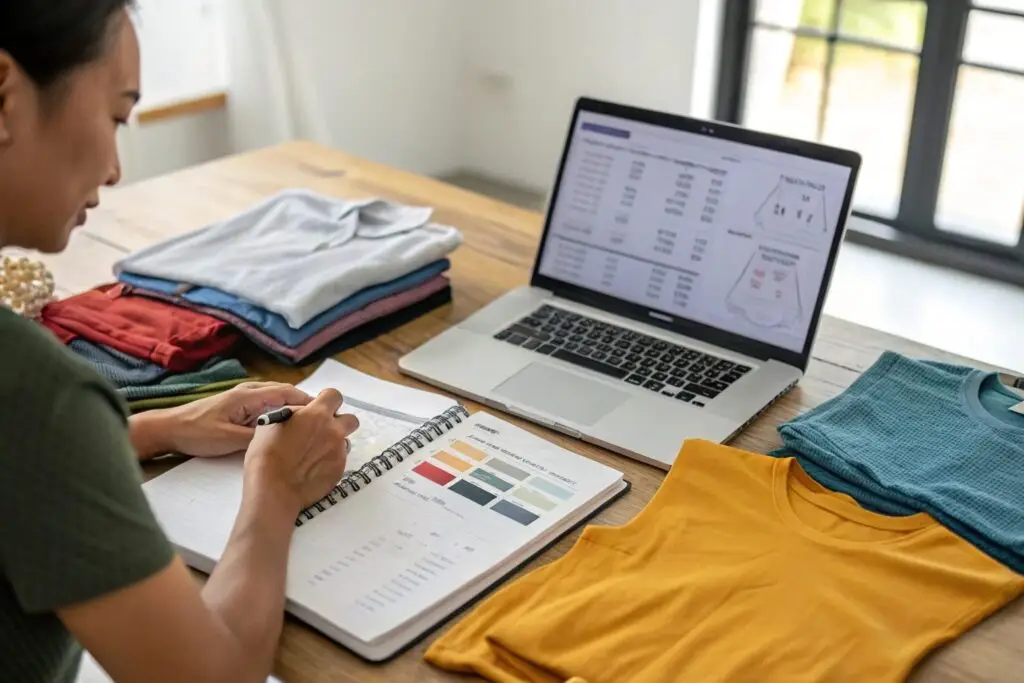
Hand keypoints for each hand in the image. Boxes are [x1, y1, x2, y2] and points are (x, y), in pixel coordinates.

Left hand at [149, 382, 315, 458]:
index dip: (307, 401)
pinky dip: (279, 412)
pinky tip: (284, 427)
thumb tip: (283, 438)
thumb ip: (257, 437)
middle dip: (304, 404)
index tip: (324, 412)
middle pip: (284, 393)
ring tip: (307, 424)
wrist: (168, 429)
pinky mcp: (238, 407)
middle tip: (321, 419)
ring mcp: (242, 398)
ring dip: (292, 408)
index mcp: (248, 396)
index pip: (286, 392)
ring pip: (275, 399)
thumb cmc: (196, 432)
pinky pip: (266, 406)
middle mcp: (248, 392)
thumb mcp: (228, 439)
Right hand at [244, 389, 359, 512]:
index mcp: (317, 415)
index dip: (327, 400)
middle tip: (323, 430)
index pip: (334, 396)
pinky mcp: (340, 470)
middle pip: (350, 419)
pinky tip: (313, 468)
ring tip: (315, 453)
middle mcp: (333, 431)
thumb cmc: (267, 454)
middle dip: (339, 422)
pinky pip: (340, 460)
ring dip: (334, 443)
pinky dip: (329, 461)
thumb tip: (302, 412)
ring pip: (345, 441)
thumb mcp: (272, 422)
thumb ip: (294, 413)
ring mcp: (339, 451)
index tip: (320, 407)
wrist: (273, 488)